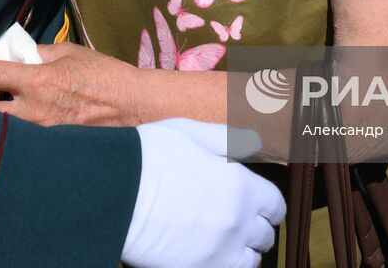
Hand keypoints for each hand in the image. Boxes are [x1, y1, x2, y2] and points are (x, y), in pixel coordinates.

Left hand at [0, 42, 142, 126]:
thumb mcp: (69, 54)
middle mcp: (34, 111)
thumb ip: (38, 54)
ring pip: (2, 131)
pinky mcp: (51, 147)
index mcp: (38, 81)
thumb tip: (16, 55)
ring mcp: (42, 133)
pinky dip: (11, 135)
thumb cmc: (104, 74)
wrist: (133, 106)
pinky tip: (6, 135)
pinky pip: (23, 140)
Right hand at [124, 119, 284, 267]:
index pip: (275, 206)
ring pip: (248, 263)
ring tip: (224, 243)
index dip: (268, 205)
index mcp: (240, 186)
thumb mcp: (191, 133)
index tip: (260, 206)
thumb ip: (228, 140)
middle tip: (237, 222)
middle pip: (264, 236)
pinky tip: (207, 255)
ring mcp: (217, 253)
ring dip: (241, 253)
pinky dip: (221, 266)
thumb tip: (255, 143)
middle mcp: (236, 223)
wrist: (111, 192)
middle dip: (255, 228)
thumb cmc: (147, 157)